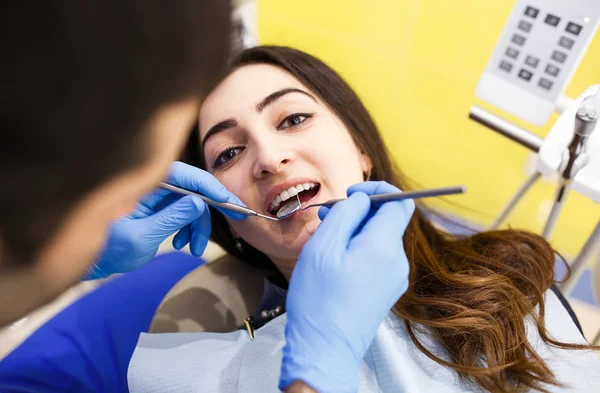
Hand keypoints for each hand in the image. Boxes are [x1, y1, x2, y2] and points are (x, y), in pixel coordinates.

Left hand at [85, 162, 244, 278]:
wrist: (89, 260)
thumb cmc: (106, 248)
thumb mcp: (141, 236)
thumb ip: (171, 217)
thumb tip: (199, 202)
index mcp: (145, 184)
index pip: (187, 176)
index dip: (212, 189)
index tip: (231, 204)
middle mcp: (153, 185)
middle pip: (194, 191)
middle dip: (205, 216)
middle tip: (219, 233)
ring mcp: (156, 196)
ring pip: (191, 204)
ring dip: (198, 227)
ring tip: (193, 249)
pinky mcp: (158, 208)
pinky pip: (183, 213)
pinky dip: (189, 229)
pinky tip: (184, 244)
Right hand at [280, 181, 414, 392]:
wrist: (325, 349)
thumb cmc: (319, 299)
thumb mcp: (323, 247)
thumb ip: (345, 214)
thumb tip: (361, 199)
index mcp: (384, 247)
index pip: (399, 202)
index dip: (376, 190)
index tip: (350, 193)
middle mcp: (397, 261)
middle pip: (387, 220)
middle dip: (358, 212)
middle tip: (326, 216)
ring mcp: (394, 278)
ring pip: (379, 239)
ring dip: (355, 232)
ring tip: (325, 241)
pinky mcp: (386, 291)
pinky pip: (376, 258)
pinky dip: (358, 250)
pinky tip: (335, 261)